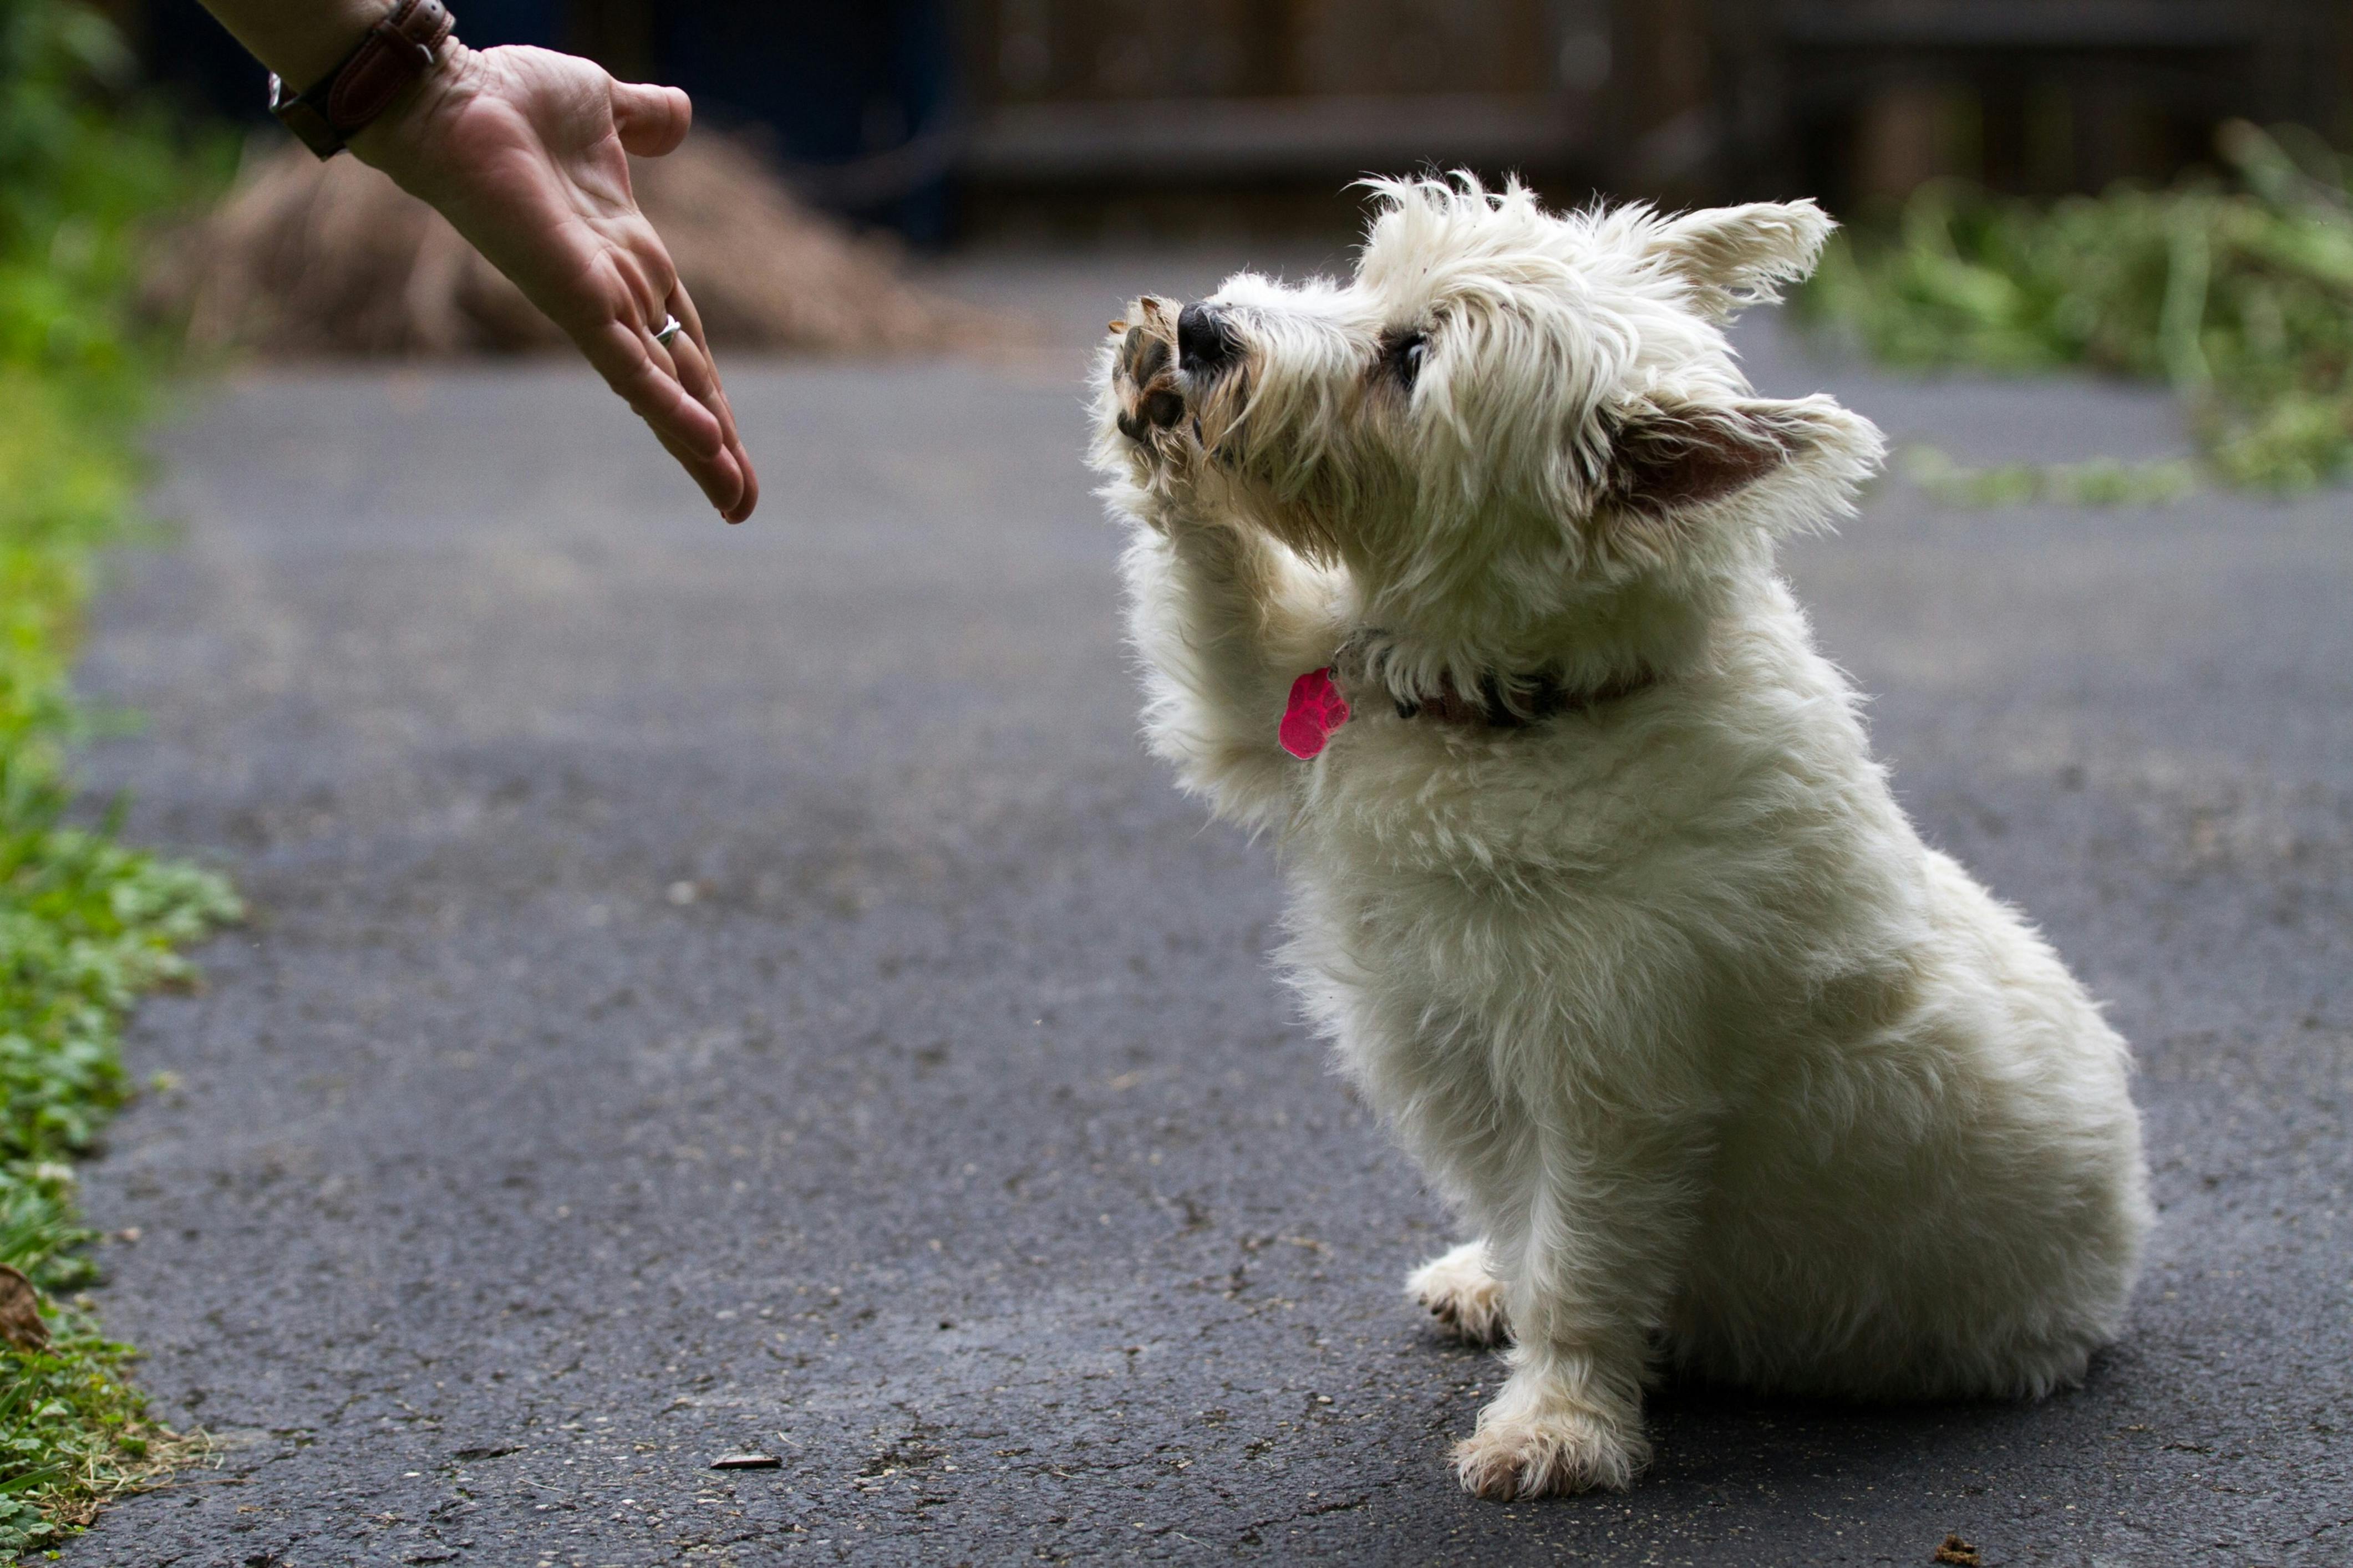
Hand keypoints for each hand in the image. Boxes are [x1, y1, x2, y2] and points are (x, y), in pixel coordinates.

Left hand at [352, 44, 758, 521]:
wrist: (448, 95)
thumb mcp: (601, 107)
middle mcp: (614, 292)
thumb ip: (642, 122)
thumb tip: (675, 114)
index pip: (684, 341)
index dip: (711, 390)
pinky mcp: (573, 301)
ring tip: (734, 500)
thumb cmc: (508, 97)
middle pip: (681, 381)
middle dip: (713, 444)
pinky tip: (703, 442)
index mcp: (629, 258)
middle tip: (741, 504)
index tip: (730, 441)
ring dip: (701, 446)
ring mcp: (594, 302)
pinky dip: (666, 404)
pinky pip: (629, 364)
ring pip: (662, 389)